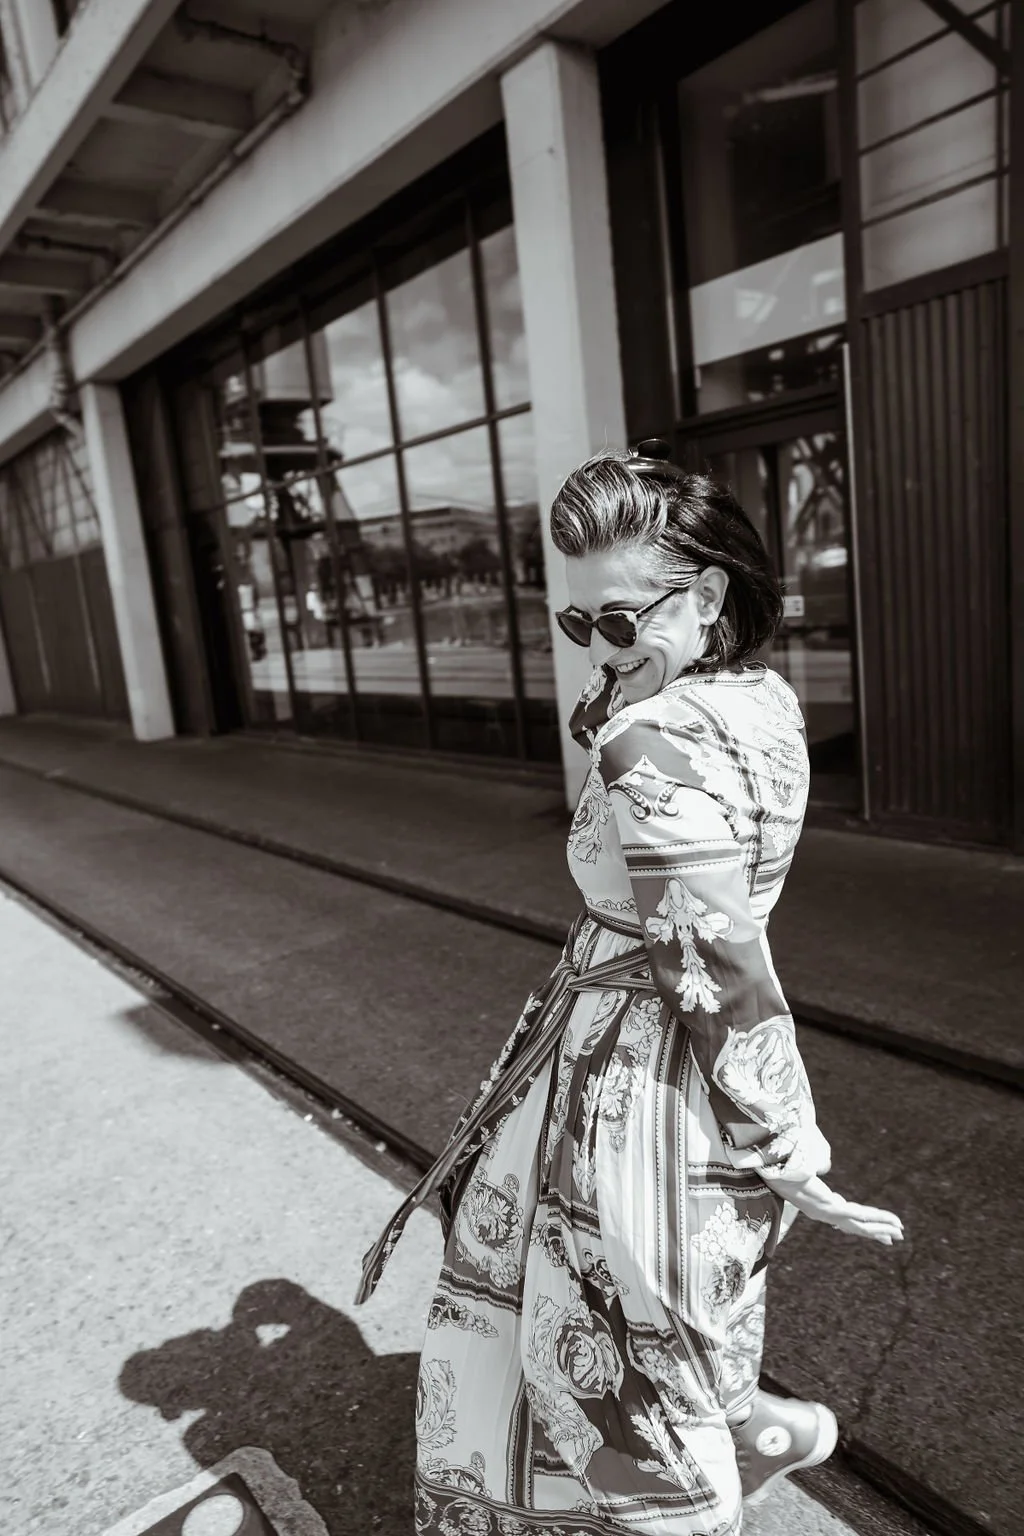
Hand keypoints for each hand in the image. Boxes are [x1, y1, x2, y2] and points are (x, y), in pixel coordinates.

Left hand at [761, 1172, 903, 1245]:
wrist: (775, 1168)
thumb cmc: (786, 1166)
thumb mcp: (805, 1168)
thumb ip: (817, 1169)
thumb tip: (822, 1169)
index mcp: (819, 1205)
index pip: (844, 1218)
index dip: (860, 1225)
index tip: (871, 1229)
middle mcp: (824, 1213)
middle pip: (855, 1226)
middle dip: (876, 1232)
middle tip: (893, 1238)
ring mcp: (828, 1214)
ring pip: (861, 1225)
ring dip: (882, 1228)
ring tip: (898, 1233)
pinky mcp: (832, 1210)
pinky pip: (860, 1217)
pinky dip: (878, 1221)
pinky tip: (891, 1224)